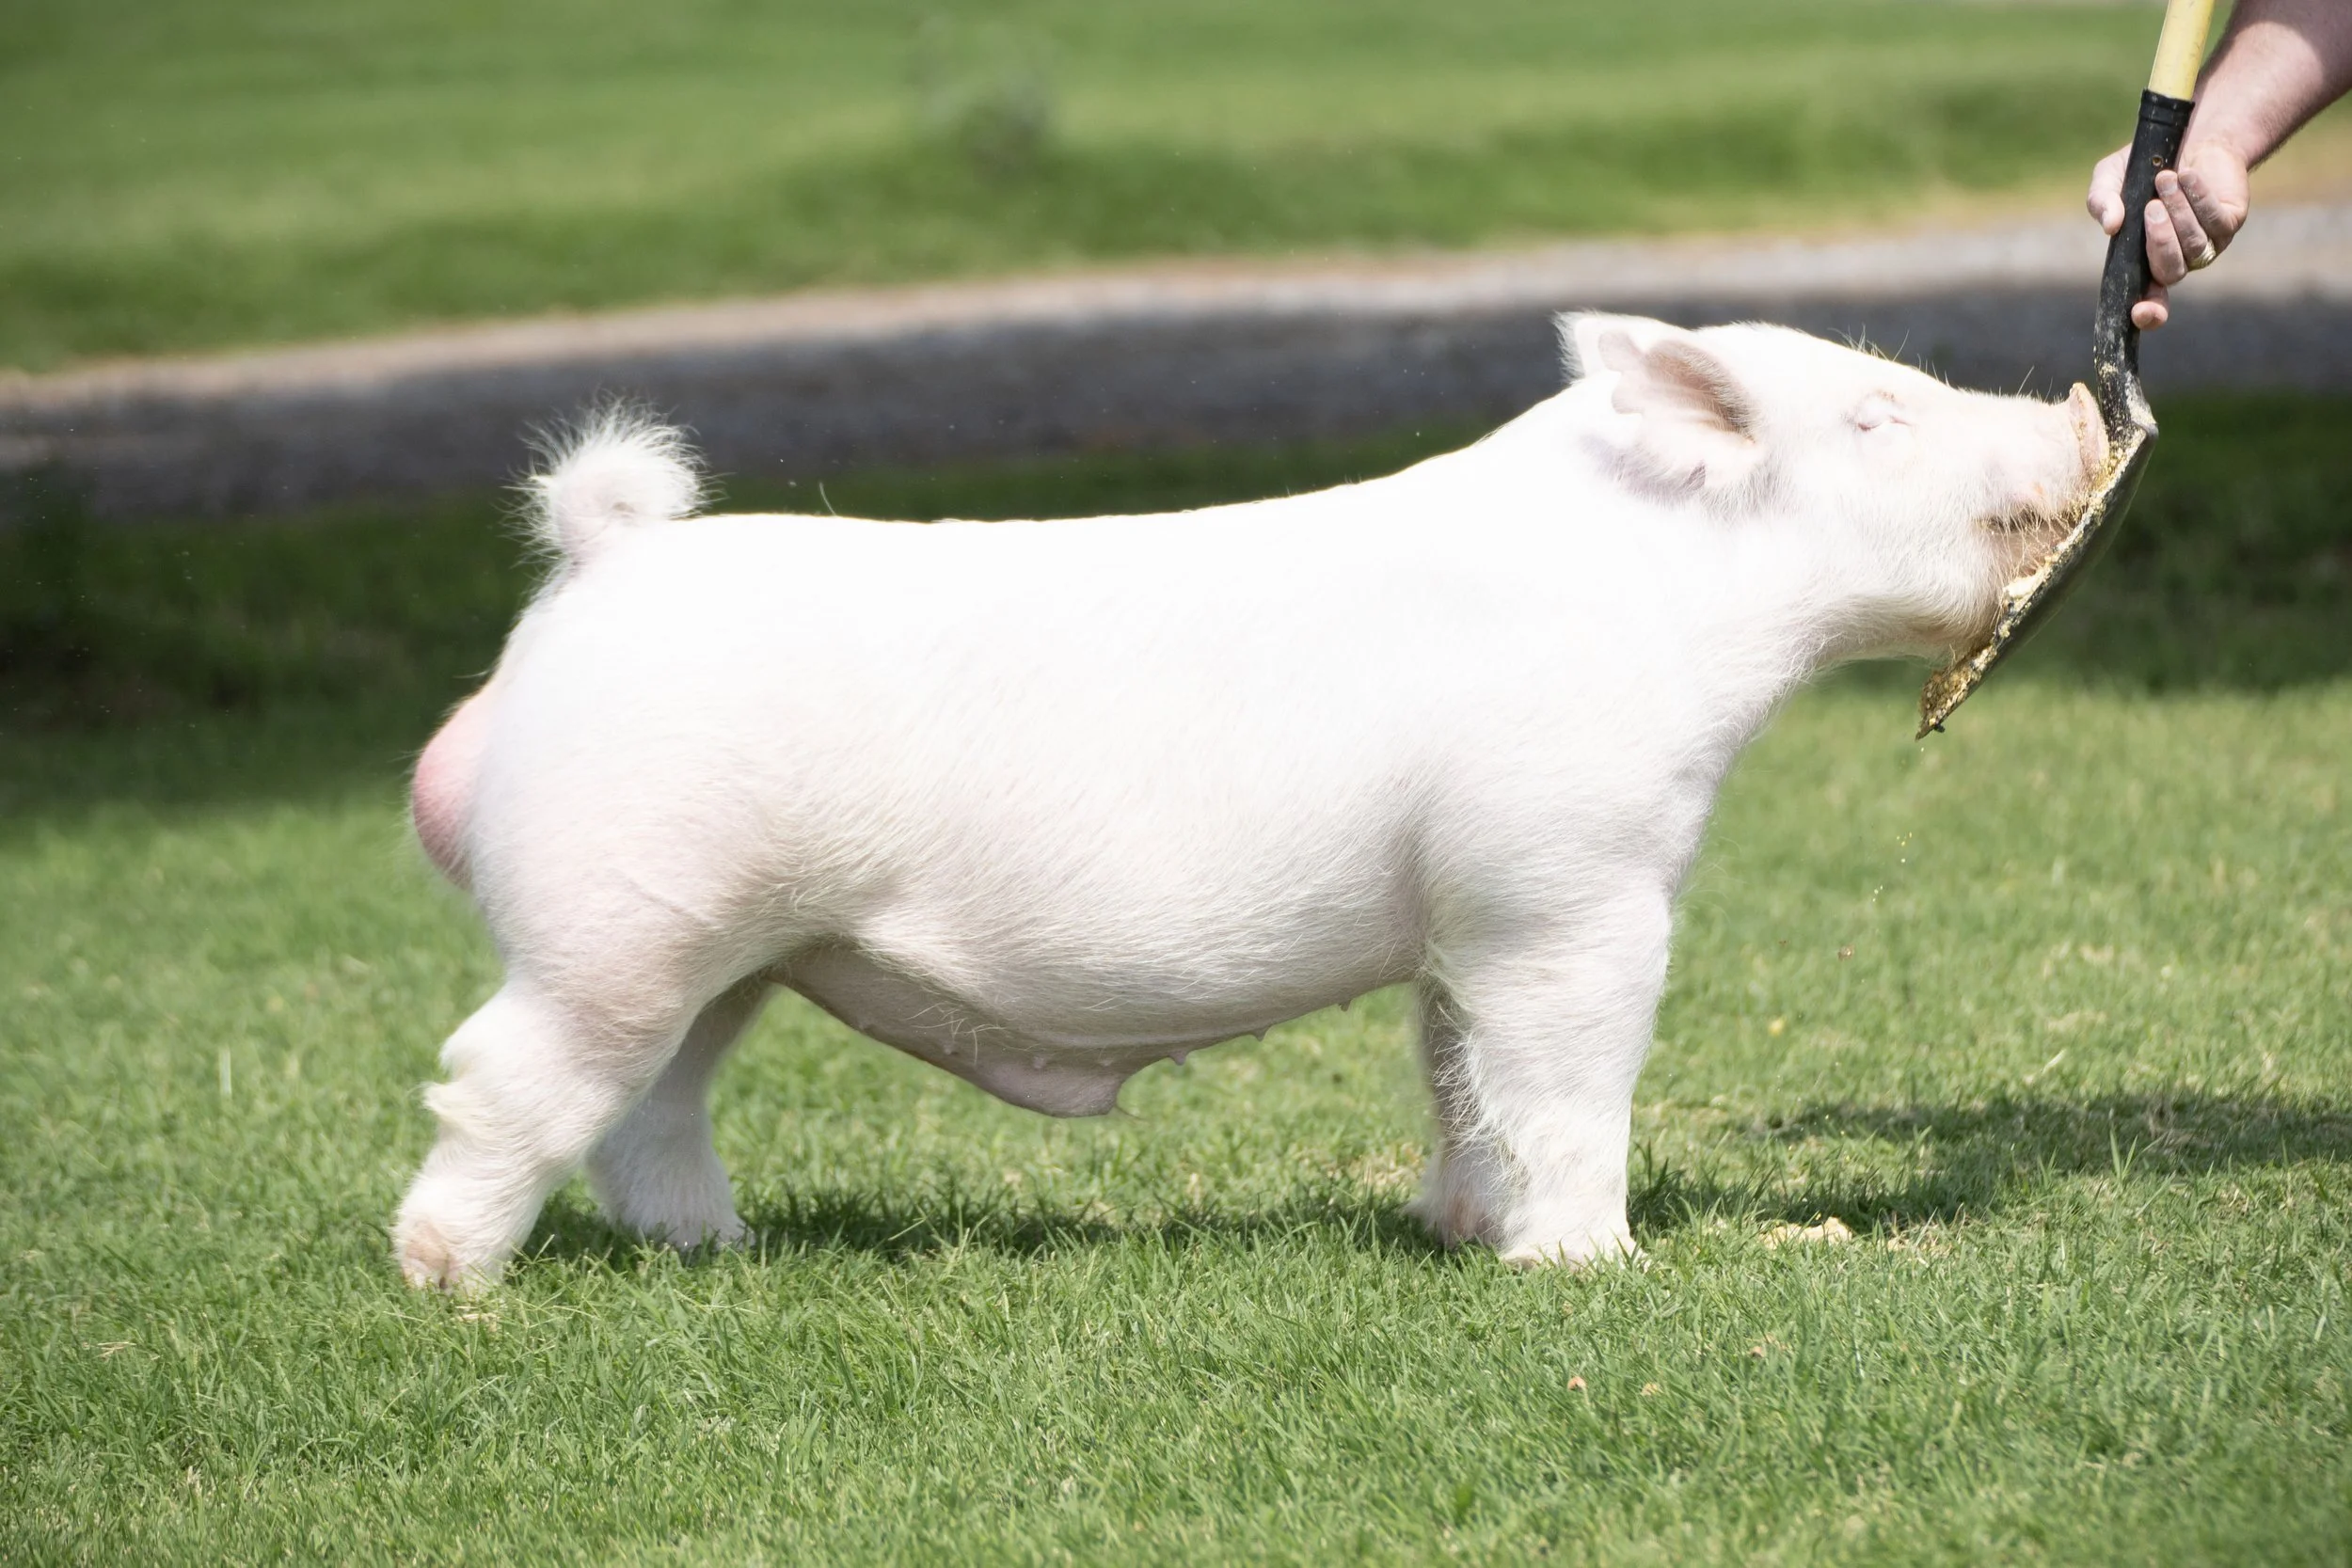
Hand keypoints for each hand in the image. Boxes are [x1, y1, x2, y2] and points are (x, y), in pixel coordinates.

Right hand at [2085, 140, 2250, 328]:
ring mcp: (2208, 243)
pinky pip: (2214, 219)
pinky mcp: (2230, 221)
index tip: (2141, 312)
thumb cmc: (2144, 166)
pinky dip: (2198, 196)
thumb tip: (2111, 225)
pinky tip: (2188, 175)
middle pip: (2171, 272)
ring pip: (2193, 243)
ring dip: (2178, 210)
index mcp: (2146, 260)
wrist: (2190, 135)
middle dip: (2160, 241)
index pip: (2150, 301)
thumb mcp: (2110, 179)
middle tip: (2150, 207)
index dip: (2148, 313)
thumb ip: (2101, 201)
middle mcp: (2179, 258)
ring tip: (2166, 178)